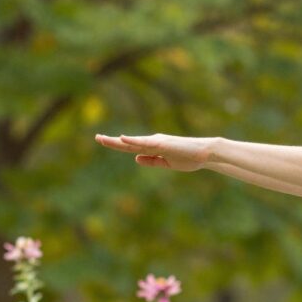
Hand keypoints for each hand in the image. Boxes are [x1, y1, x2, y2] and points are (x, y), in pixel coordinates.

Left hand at [94, 133, 214, 172]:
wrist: (204, 153)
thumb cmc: (189, 158)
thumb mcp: (167, 163)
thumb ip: (151, 161)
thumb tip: (136, 158)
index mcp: (153, 147)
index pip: (131, 147)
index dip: (117, 145)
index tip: (104, 141)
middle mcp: (152, 142)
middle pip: (128, 143)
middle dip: (112, 141)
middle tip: (97, 138)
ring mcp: (156, 142)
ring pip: (132, 142)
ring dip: (117, 141)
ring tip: (102, 139)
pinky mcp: (162, 143)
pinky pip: (144, 142)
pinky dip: (132, 140)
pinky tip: (122, 138)